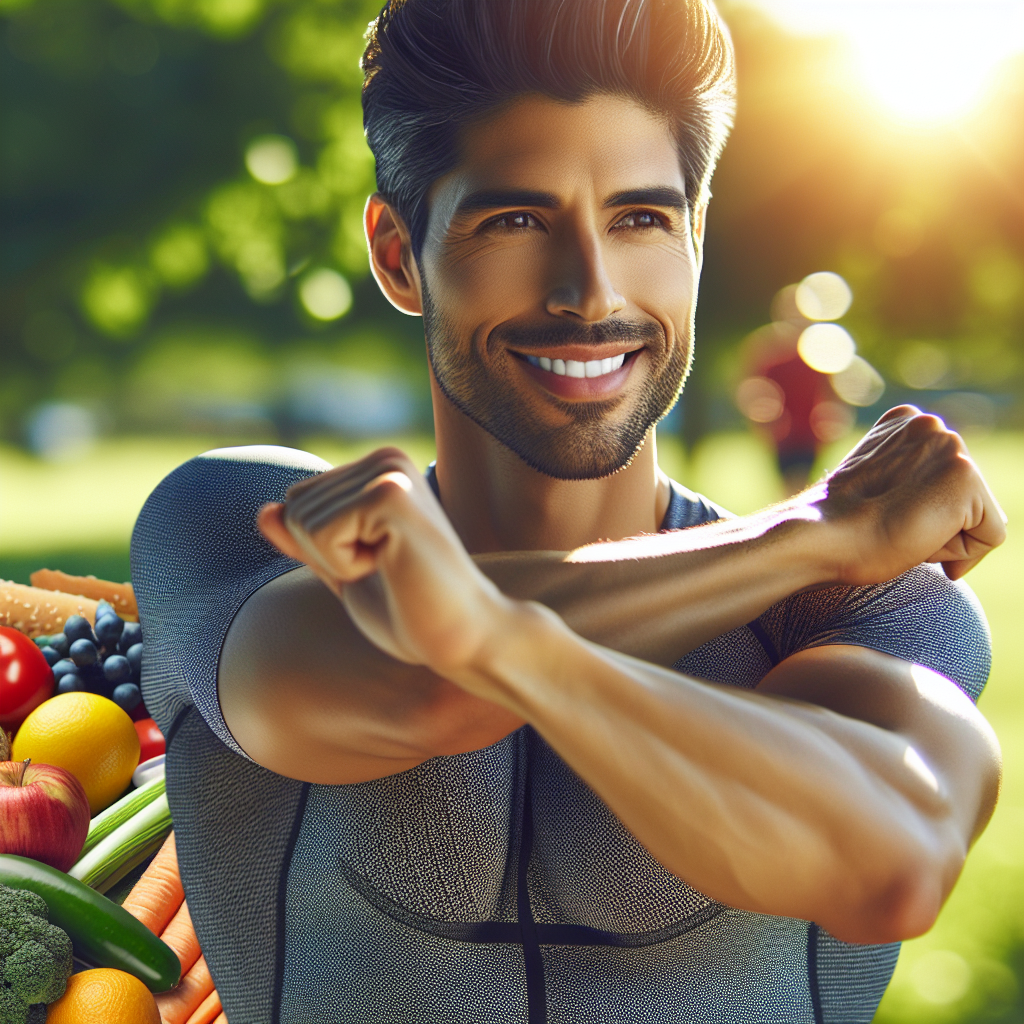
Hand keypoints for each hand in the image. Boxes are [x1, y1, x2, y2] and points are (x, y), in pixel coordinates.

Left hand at [257, 448, 509, 674]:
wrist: (462, 636)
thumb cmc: (409, 609)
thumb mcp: (342, 571)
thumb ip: (305, 541)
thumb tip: (263, 511)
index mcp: (379, 469)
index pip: (296, 502)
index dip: (322, 551)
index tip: (379, 564)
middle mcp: (387, 458)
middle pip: (294, 507)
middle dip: (326, 555)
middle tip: (387, 570)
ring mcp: (390, 472)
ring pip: (303, 521)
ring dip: (339, 563)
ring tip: (393, 569)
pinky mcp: (391, 494)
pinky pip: (321, 534)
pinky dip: (346, 566)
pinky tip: (393, 568)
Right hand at [815, 406, 1005, 584]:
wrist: (821, 538)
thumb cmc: (839, 529)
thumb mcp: (879, 489)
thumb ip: (908, 480)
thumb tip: (941, 513)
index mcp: (904, 423)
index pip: (944, 481)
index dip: (921, 513)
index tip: (881, 517)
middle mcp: (929, 424)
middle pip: (968, 496)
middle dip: (938, 524)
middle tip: (890, 528)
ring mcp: (949, 445)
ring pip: (980, 516)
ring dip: (944, 538)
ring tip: (900, 531)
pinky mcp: (964, 476)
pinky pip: (992, 536)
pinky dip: (960, 553)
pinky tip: (918, 541)